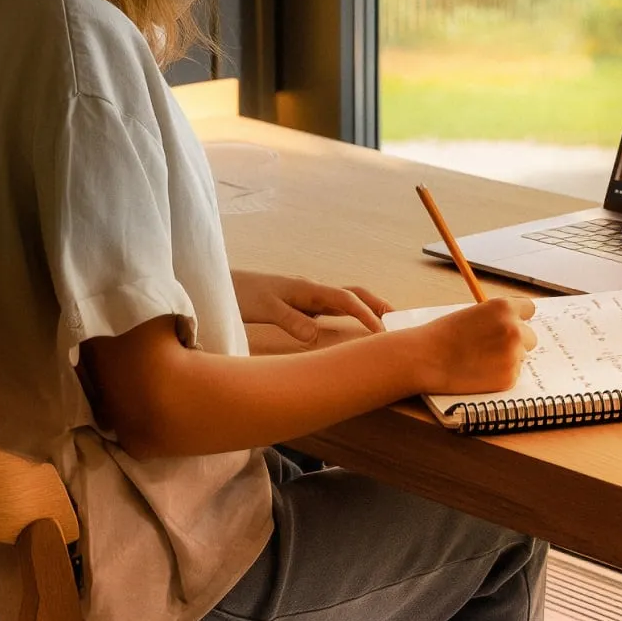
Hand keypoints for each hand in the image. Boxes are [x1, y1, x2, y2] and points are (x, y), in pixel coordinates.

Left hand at [236, 271, 391, 344]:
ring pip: (345, 300)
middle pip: (354, 294)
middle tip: (399, 322)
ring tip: (383, 325)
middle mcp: (313, 290)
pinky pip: (333, 308)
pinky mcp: (301, 303)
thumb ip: (290, 320)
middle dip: (377, 305)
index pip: (347, 300)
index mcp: (309, 289)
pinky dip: (350, 314)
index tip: (382, 332)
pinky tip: (350, 328)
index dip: (367, 315)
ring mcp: (308, 296)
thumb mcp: (264, 309)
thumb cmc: (242, 294)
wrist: (222, 284)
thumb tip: (316, 336)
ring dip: (366, 309)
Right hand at [411, 298, 536, 394]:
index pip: (529, 309)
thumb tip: (516, 324)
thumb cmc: (445, 334)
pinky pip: (512, 375)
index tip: (514, 324)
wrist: (427, 358)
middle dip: (516, 342)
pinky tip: (479, 372)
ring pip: (521, 357)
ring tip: (481, 360)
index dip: (520, 318)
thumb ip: (497, 318)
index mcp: (505, 308)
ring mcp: (514, 355)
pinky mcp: (509, 378)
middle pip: (530, 336)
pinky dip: (500, 376)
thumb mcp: (474, 314)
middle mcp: (514, 329)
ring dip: (508, 359)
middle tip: (494, 347)